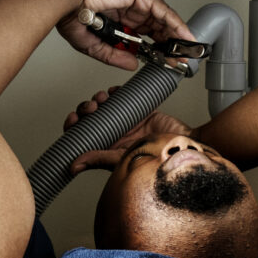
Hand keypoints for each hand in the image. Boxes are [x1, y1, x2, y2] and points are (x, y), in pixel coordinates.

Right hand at [47, 0, 192, 70]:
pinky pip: (162, 11)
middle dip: (169, 44)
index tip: (164, 62)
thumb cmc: (71, 14)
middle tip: (179, 59)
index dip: (155, 49)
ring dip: (175, 35)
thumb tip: (133, 64)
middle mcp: (127, 8)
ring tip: (186, 51)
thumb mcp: (95, 45)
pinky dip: (175, 23)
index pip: (143, 35)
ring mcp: (135, 0)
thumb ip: (114, 55)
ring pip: (162, 19)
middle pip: (156, 28)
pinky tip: (183, 36)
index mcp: (116, 18)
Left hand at [60, 86, 192, 174]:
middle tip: (91, 107)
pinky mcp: (137, 110)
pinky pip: (121, 97)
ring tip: (103, 99)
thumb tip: (73, 165)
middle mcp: (114, 134)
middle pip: (90, 118)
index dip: (74, 126)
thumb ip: (99, 159)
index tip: (73, 118)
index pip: (83, 135)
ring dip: (98, 99)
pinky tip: (114, 92)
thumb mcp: (123, 158)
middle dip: (85, 109)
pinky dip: (114, 92)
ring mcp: (125, 122)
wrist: (184, 144)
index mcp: (107, 148)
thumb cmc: (159, 158)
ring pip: (103, 106)